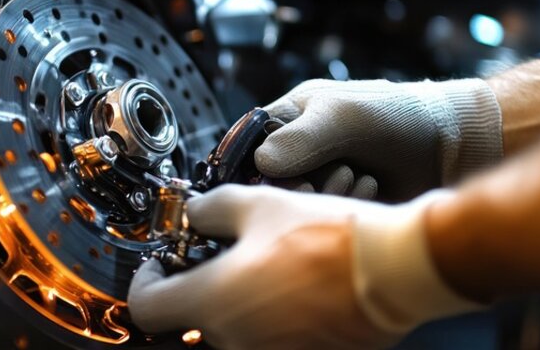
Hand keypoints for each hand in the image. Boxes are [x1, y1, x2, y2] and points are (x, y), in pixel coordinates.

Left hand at [127, 185, 480, 348]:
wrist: (395, 269)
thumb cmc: (330, 238)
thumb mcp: (260, 204)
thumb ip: (213, 209)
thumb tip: (197, 212)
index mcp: (214, 301)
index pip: (148, 307)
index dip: (144, 282)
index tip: (157, 265)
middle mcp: (236, 340)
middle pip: (194, 318)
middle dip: (200, 284)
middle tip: (219, 254)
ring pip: (234, 329)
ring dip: (238, 300)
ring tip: (266, 265)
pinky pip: (272, 338)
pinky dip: (272, 316)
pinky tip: (294, 286)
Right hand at [257, 79, 501, 200]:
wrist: (451, 145)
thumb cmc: (400, 116)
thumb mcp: (345, 116)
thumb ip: (301, 137)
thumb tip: (262, 162)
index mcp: (289, 119)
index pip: (247, 148)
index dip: (254, 167)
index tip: (274, 177)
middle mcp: (299, 152)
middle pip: (268, 184)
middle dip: (295, 186)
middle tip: (321, 180)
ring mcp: (319, 181)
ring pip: (295, 206)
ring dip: (325, 197)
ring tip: (357, 178)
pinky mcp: (338, 207)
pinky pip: (322, 220)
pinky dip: (342, 208)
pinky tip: (368, 190)